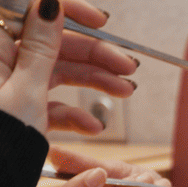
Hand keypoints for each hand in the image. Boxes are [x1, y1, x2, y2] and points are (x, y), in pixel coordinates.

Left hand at [0, 0, 137, 134]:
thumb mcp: (25, 88)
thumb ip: (41, 45)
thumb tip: (51, 4)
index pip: (34, 10)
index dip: (70, 12)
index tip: (100, 22)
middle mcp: (3, 61)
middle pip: (55, 43)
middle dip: (95, 55)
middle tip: (127, 66)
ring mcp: (13, 86)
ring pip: (60, 73)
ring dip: (95, 83)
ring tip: (124, 92)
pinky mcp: (23, 109)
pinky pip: (53, 102)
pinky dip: (75, 114)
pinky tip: (91, 126)